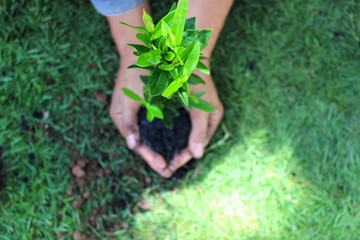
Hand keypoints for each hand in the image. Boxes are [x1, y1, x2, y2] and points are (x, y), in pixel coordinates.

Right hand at [110, 61, 171, 177]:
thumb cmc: (137, 73)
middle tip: (168, 169)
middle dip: (153, 156)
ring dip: (155, 147)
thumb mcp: (133, 98)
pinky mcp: (139, 107)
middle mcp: (124, 118)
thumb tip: (132, 146)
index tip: (163, 167)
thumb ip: (131, 122)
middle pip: (140, 143)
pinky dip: (156, 135)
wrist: (139, 50)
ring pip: (144, 137)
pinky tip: (168, 140)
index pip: (136, 144)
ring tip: (169, 160)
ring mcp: (131, 113)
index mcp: (121, 117)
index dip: (149, 157)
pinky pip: (147, 126)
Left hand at [166, 67, 223, 174]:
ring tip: (158, 159)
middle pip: (190, 145)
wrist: (186, 54)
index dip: (182, 159)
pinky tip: (158, 141)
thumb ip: (199, 131)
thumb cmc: (194, 80)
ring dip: (172, 147)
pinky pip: (178, 127)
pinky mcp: (186, 108)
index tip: (167, 169)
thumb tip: (198, 155)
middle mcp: (205, 119)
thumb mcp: (198, 107)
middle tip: (161, 169)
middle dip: (176, 156)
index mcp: (211, 120)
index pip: (196, 147)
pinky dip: (169, 136)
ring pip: (183, 137)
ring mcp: (196, 114)